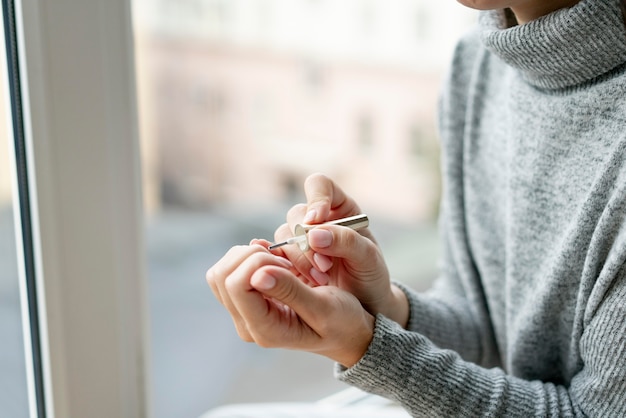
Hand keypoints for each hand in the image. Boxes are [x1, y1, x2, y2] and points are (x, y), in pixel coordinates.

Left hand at [206, 239, 374, 366]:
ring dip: (249, 255)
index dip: (257, 262)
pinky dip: (250, 258)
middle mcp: (247, 324)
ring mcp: (244, 313)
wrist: (347, 333)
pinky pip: (231, 270)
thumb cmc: (342, 322)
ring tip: (280, 262)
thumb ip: (291, 291)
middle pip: (221, 275)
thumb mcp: (324, 307)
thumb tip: (257, 275)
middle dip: (250, 256)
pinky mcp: (246, 300)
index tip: (286, 265)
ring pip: (221, 271)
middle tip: (282, 260)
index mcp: (265, 329)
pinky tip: (274, 262)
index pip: (235, 284)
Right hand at [273, 173, 408, 327]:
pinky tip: (303, 281)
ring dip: (300, 257)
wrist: (364, 304)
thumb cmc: (371, 275)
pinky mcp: (289, 259)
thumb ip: (346, 241)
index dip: (315, 199)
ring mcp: (301, 239)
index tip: (316, 220)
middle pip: (297, 214)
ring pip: (284, 235)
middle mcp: (317, 219)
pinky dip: (286, 267)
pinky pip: (276, 254)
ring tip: (321, 278)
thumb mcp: (368, 258)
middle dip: (307, 240)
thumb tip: (314, 233)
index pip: (320, 186)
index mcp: (340, 208)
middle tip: (324, 265)